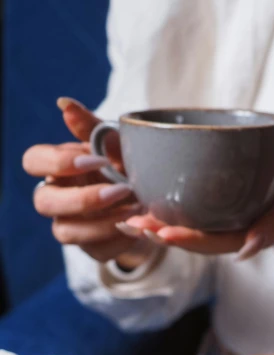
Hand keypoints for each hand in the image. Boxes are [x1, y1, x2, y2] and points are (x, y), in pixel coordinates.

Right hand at [23, 98, 153, 265]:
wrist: (158, 201)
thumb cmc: (129, 166)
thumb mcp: (119, 145)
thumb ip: (93, 128)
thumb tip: (64, 103)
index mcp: (59, 167)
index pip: (33, 161)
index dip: (58, 162)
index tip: (95, 159)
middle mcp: (58, 197)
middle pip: (43, 202)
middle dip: (81, 198)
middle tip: (121, 190)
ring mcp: (72, 226)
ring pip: (65, 232)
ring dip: (102, 223)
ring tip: (136, 210)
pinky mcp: (93, 249)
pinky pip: (98, 251)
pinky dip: (121, 240)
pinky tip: (141, 228)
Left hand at [122, 134, 273, 259]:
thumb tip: (247, 252)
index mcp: (249, 232)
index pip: (215, 242)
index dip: (188, 240)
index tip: (163, 233)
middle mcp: (232, 226)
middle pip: (195, 236)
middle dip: (163, 233)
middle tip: (132, 224)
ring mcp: (225, 213)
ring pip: (189, 223)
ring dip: (159, 222)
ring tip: (130, 216)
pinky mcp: (219, 197)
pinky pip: (191, 206)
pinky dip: (168, 204)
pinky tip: (145, 196)